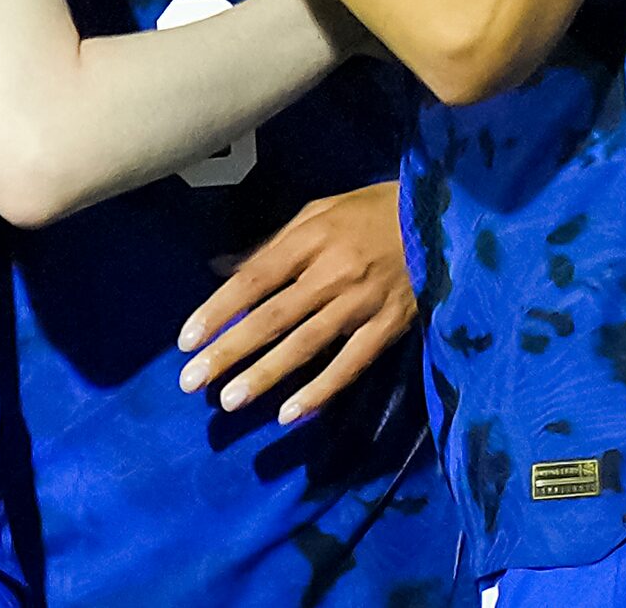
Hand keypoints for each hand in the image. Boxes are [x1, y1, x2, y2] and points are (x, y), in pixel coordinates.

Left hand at [177, 182, 414, 426]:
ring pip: (305, 345)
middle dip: (229, 350)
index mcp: (310, 238)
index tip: (186, 339)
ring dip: (266, 375)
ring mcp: (362, 302)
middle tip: (192, 381)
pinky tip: (290, 413)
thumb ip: (269, 245)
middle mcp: (332, 272)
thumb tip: (218, 267)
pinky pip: (350, 364)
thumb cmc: (369, 212)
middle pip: (272, 317)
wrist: (439, 217)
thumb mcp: (317, 213)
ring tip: (230, 401)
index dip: (218, 309)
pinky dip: (321, 390)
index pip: (253, 278)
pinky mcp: (388, 326)